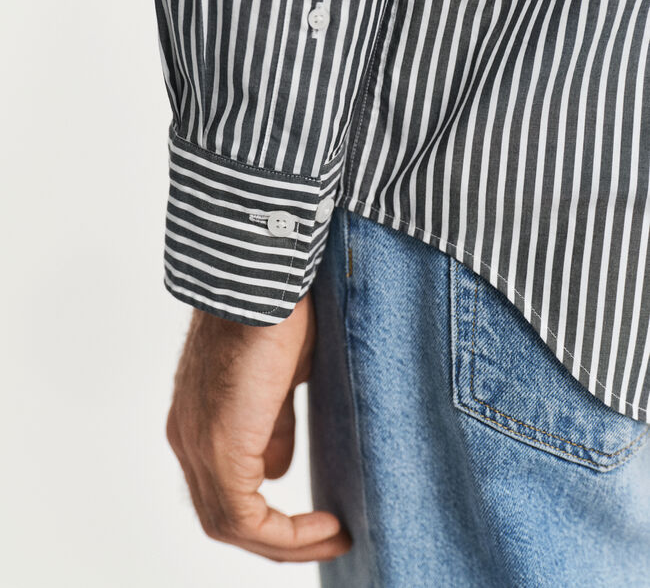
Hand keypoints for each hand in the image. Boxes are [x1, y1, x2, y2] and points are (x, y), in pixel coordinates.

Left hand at [165, 293, 351, 561]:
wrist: (261, 279)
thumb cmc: (273, 313)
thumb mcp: (277, 380)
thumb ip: (272, 426)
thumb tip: (277, 469)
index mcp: (199, 418)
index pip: (224, 487)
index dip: (269, 514)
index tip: (319, 517)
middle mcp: (189, 438)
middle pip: (223, 515)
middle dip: (278, 538)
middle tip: (329, 536)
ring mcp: (199, 445)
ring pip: (230, 524)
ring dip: (286, 542)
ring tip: (335, 536)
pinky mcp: (220, 448)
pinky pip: (245, 519)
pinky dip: (286, 534)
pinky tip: (328, 524)